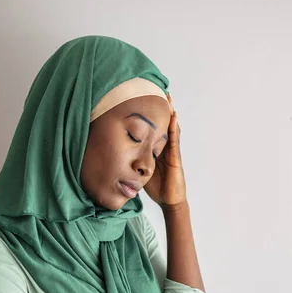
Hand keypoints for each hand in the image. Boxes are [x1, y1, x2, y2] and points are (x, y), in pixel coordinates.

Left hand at [144, 93, 186, 207]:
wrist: (169, 201)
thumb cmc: (157, 188)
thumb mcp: (142, 170)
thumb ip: (134, 162)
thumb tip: (115, 157)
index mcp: (158, 149)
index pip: (155, 128)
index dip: (153, 115)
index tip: (146, 100)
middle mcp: (166, 147)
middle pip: (165, 123)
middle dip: (163, 108)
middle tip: (160, 91)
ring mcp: (172, 151)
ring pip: (172, 127)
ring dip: (171, 113)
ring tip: (168, 98)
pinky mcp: (175, 157)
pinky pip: (175, 139)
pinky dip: (174, 127)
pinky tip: (173, 117)